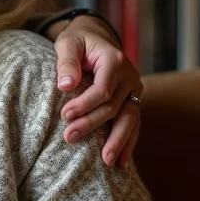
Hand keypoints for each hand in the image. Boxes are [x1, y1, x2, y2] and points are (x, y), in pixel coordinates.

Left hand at [50, 15, 142, 168]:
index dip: (84, 104)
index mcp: (115, 60)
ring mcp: (134, 90)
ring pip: (129, 119)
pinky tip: (122, 163)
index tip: (65, 115)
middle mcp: (130, 77)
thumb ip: (67, 63)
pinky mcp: (132, 100)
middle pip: (113, 107)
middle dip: (92, 124)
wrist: (95, 37)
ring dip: (117, 141)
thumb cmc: (78, 41)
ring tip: (106, 162)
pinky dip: (128, 142)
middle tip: (69, 137)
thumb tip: (65, 86)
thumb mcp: (68, 44)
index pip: (102, 89)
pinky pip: (133, 123)